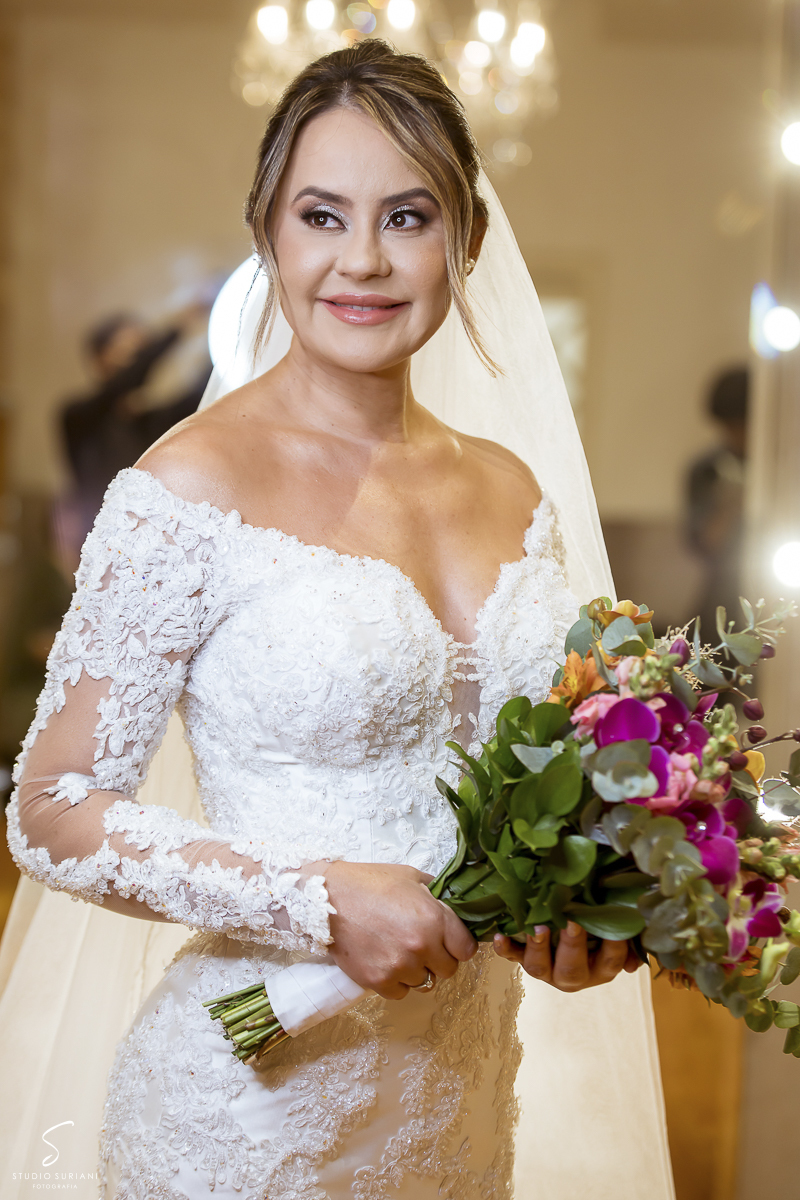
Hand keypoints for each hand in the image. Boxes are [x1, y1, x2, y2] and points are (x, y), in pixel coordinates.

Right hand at [310, 860, 477, 999]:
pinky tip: (384, 960)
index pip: (467, 949)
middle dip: (439, 958)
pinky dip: (395, 981)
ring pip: (424, 983)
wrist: (326, 899)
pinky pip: (400, 993)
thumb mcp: (410, 877)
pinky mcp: (378, 982)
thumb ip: (436, 893)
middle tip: (422, 945)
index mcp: (434, 919)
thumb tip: (454, 903)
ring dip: (416, 970)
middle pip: (449, 970)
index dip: (459, 944)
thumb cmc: (368, 883)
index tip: (450, 940)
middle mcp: (421, 946)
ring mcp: (399, 967)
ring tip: (398, 950)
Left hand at [493, 922, 641, 990]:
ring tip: (538, 927)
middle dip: (572, 947)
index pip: (611, 960)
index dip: (614, 946)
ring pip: (539, 967)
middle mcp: (574, 974)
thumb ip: (632, 938)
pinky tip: (498, 937)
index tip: (614, 928)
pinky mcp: (525, 957)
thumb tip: (634, 961)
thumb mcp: (622, 930)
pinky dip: (505, 948)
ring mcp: (547, 968)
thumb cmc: (602, 925)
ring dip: (538, 948)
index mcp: (601, 968)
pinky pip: (512, 956)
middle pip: (572, 970)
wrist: (570, 929)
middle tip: (572, 923)